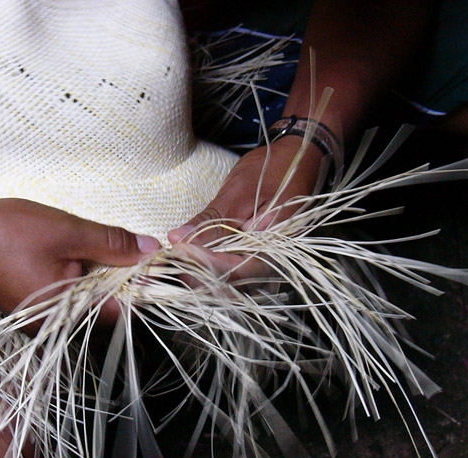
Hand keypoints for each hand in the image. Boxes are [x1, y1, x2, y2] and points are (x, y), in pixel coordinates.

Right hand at [0, 198, 160, 329]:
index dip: (143, 287)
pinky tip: (79, 255)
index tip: (154, 263)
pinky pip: (66, 298)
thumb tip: (151, 249)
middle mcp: (53, 326)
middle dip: (124, 281)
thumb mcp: (69, 232)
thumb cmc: (9, 232)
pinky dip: (81, 279)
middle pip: (105, 309)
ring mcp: (39, 319)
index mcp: (66, 314)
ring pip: (86, 303)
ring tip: (106, 249)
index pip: (122, 311)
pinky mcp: (29, 307)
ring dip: (101, 278)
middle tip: (132, 249)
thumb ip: (112, 243)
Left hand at [167, 136, 322, 282]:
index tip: (179, 251)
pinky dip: (205, 269)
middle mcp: (273, 265)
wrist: (299, 160)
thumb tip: (178, 238)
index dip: (205, 265)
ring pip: (227, 286)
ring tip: (174, 257)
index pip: (238, 271)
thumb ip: (211, 220)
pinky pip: (228, 276)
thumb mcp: (239, 191)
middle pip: (230, 286)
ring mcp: (264, 266)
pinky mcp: (252, 262)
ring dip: (197, 275)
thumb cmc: (275, 169)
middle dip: (195, 275)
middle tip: (168, 256)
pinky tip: (188, 257)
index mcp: (277, 247)